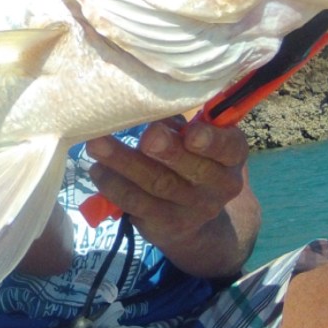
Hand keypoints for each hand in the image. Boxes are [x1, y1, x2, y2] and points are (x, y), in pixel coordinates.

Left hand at [85, 118, 258, 277]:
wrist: (196, 221)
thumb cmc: (192, 160)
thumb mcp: (197, 140)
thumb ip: (180, 124)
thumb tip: (147, 104)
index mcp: (230, 157)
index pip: (230, 148)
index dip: (212, 141)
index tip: (192, 133)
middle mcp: (217, 186)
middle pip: (193, 169)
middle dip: (168, 151)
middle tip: (148, 136)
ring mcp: (191, 209)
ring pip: (157, 184)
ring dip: (125, 162)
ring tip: (97, 144)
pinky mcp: (164, 224)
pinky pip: (136, 203)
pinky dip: (113, 184)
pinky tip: (97, 169)